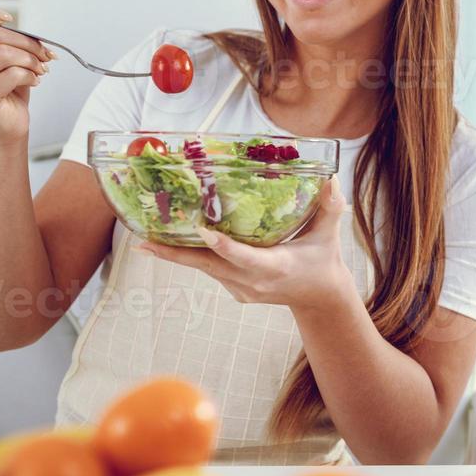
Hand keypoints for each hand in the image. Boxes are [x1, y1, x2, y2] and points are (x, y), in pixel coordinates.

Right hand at [0, 0, 54, 143]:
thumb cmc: (5, 85)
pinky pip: (12, 75)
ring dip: (31, 60)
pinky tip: (34, 81)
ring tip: (39, 68)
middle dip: (27, 42)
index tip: (8, 18)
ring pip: (5, 55)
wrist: (8, 123)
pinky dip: (31, 75)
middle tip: (43, 53)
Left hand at [140, 177, 354, 312]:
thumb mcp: (328, 235)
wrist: (318, 298)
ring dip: (175, 255)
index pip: (245, 257)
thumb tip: (330, 177)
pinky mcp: (235, 290)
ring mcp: (241, 289)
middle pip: (209, 265)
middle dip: (175, 254)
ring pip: (203, 269)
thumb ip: (331, 207)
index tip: (201, 231)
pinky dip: (191, 257)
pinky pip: (209, 270)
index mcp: (275, 267)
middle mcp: (253, 282)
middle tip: (145, 242)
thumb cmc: (323, 261)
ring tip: (145, 241)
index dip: (223, 245)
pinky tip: (169, 244)